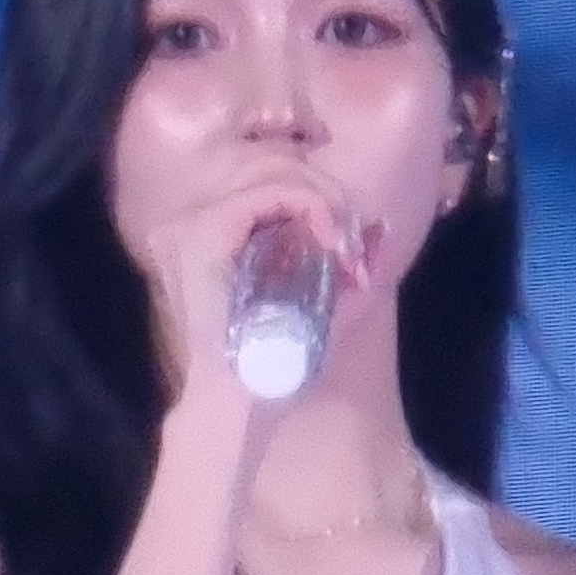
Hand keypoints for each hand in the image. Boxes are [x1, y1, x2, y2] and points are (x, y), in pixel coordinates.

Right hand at [135, 162, 373, 429]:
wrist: (240, 406)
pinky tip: (330, 242)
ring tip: (343, 245)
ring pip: (276, 173)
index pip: (269, 183)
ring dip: (325, 201)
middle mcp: (193, 223)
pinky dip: (312, 207)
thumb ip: (348, 269)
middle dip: (329, 197)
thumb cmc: (274, 368)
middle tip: (353, 245)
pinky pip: (270, 192)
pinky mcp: (203, 233)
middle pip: (274, 167)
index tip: (348, 249)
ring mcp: (193, 226)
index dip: (319, 198)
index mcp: (212, 238)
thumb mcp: (323, 309)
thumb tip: (383, 227)